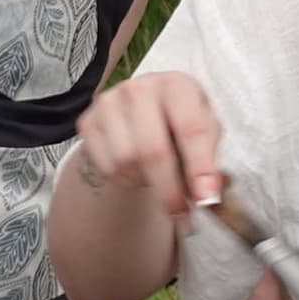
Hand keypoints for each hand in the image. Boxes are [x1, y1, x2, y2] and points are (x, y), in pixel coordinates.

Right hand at [71, 70, 224, 216]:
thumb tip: (209, 196)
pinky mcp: (88, 120)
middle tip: (181, 214)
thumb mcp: (205, 134)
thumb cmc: (180, 124)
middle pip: (153, 150)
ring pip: (127, 162)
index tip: (205, 198)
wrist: (142, 113)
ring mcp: (109, 102)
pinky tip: (137, 169)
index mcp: (178, 85)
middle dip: (169, 189)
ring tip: (157, 176)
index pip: (191, 129)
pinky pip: (107, 167)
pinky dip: (126, 180)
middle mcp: (140, 88)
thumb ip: (210, 163)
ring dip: (146, 182)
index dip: (200, 167)